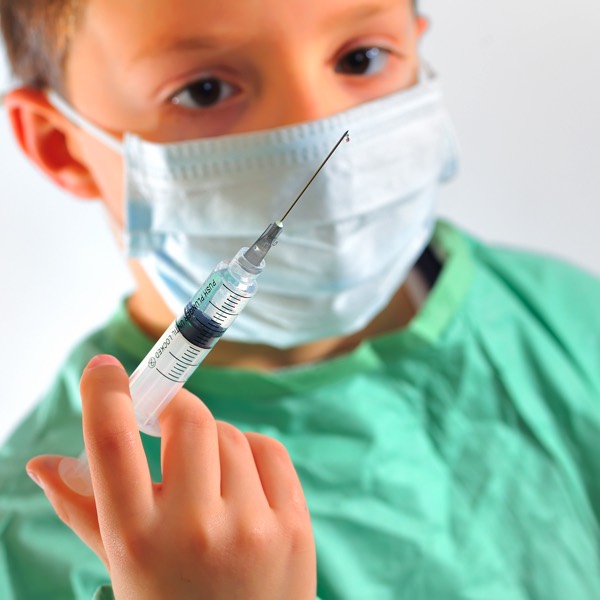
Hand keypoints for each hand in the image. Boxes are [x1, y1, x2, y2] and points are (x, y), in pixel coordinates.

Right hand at [27, 355, 315, 598]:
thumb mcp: (121, 570)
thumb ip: (83, 511)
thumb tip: (44, 462)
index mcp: (137, 541)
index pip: (111, 443)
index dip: (105, 393)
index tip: (105, 369)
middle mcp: (195, 530)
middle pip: (187, 420)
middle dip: (174, 407)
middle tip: (166, 417)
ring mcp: (252, 527)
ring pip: (230, 434)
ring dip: (211, 439)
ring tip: (203, 474)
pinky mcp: (294, 525)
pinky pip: (268, 450)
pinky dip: (249, 451)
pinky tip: (239, 482)